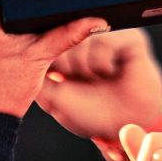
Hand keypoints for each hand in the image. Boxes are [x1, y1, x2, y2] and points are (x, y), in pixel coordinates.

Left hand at [37, 28, 161, 141]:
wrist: (123, 126)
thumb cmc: (89, 111)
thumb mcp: (53, 96)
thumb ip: (38, 73)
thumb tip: (32, 51)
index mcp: (69, 47)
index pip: (50, 37)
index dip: (51, 58)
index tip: (59, 77)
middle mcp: (88, 35)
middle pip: (63, 36)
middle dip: (67, 67)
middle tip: (82, 81)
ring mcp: (109, 34)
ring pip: (82, 38)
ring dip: (86, 68)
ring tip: (98, 78)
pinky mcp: (129, 37)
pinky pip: (105, 41)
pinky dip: (102, 65)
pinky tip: (111, 73)